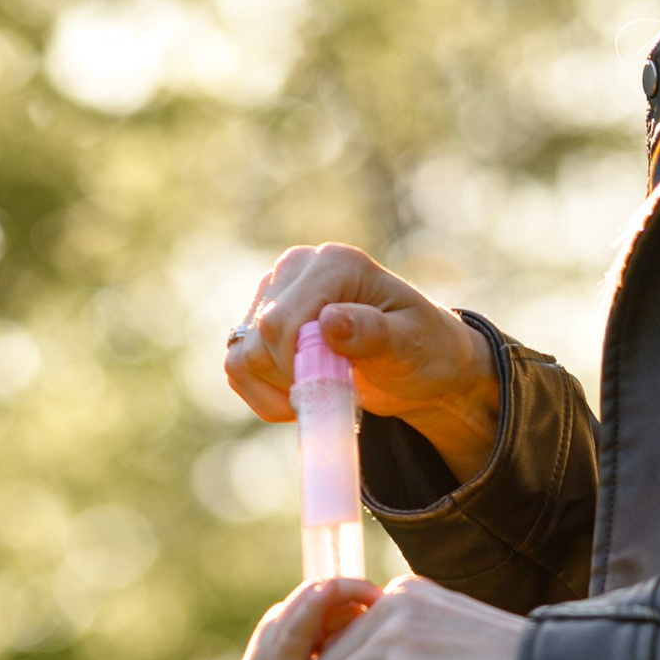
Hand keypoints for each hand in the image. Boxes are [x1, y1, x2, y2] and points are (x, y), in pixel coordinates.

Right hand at [225, 242, 502, 484]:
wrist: (416, 363)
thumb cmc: (422, 350)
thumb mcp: (409, 345)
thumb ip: (372, 332)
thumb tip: (328, 320)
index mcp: (334, 264)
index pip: (280, 322)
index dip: (297, 369)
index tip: (335, 388)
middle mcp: (297, 268)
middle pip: (257, 340)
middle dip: (291, 381)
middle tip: (336, 390)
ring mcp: (273, 292)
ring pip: (240, 357)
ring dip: (276, 392)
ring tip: (320, 392)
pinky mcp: (259, 321)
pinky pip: (237, 368)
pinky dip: (263, 396)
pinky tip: (298, 395)